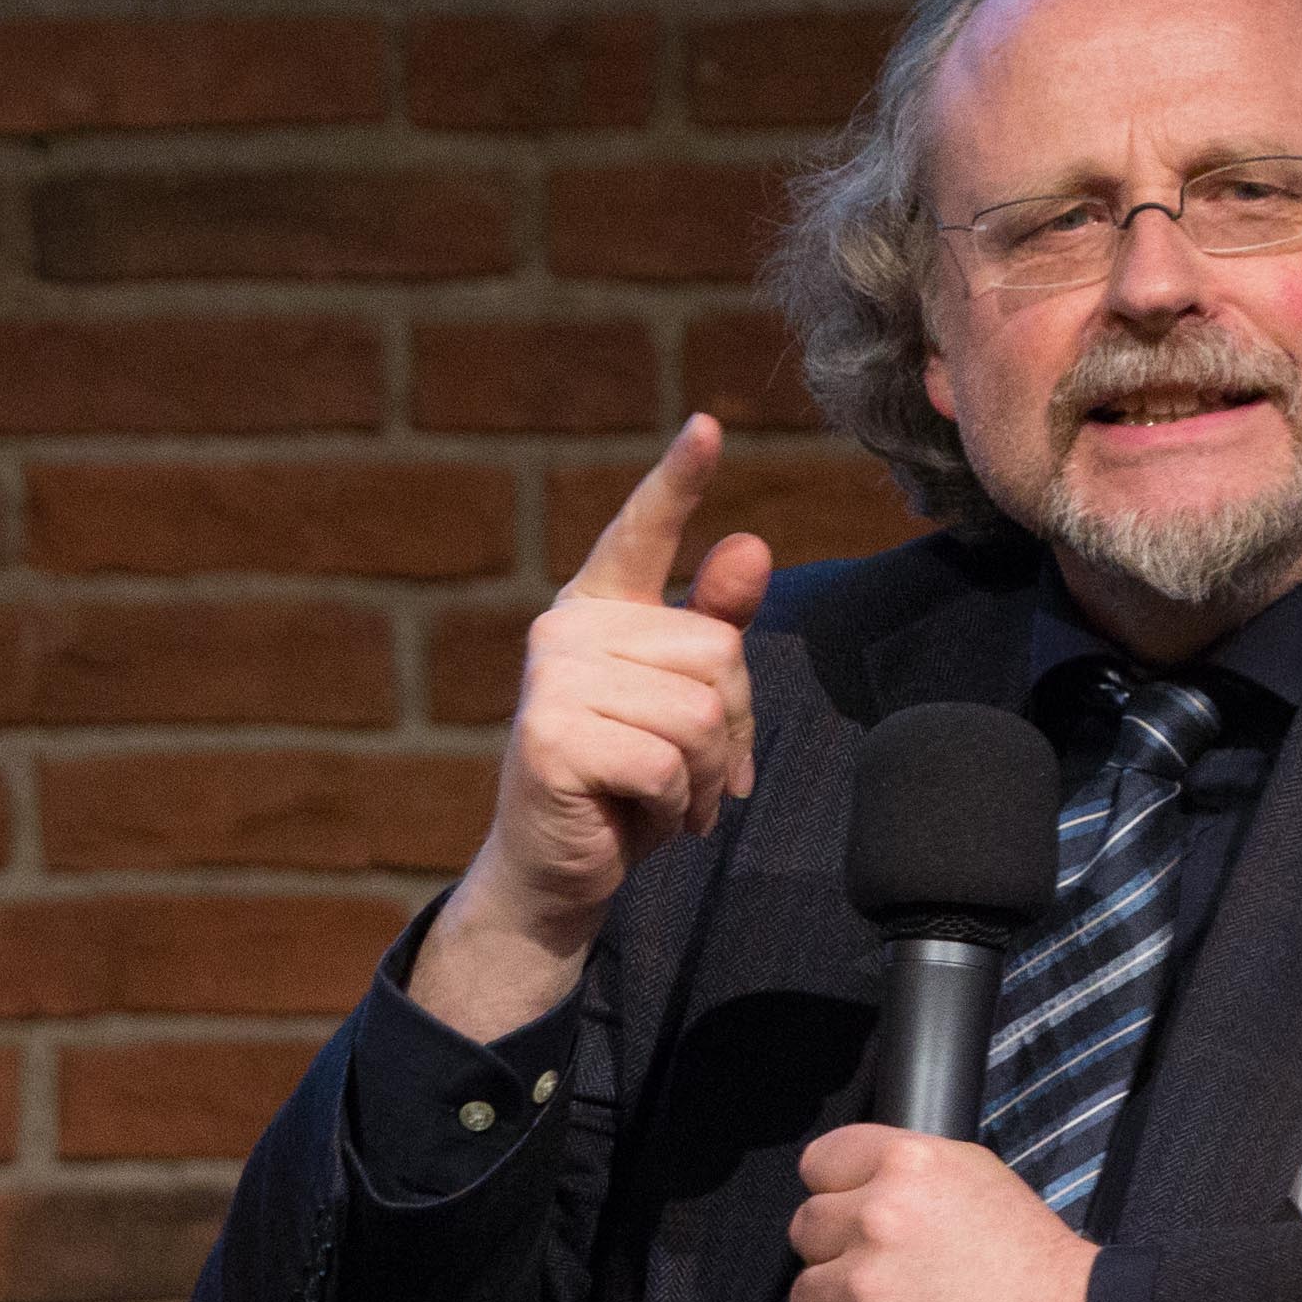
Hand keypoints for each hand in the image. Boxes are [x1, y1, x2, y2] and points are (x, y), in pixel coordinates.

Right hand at [412, 413, 774, 1044]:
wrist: (557, 876)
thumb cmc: (623, 787)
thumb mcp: (682, 707)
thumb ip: (715, 630)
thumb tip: (751, 546)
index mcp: (597, 611)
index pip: (640, 533)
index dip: (677, 479)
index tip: (707, 425)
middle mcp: (565, 630)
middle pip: (714, 652)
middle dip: (729, 729)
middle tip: (697, 778)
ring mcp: (551, 681)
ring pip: (696, 711)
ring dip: (706, 776)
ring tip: (675, 802)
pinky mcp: (550, 737)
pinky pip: (667, 761)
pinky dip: (675, 805)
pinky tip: (644, 817)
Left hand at [785, 1128, 1097, 1301]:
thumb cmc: (1039, 1266)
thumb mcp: (980, 1181)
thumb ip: (909, 1179)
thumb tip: (855, 1194)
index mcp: (909, 1164)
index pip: (820, 1163)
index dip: (835, 1195)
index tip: (855, 1220)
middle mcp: (879, 1218)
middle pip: (806, 1231)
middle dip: (836, 1256)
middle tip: (884, 1280)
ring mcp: (867, 1289)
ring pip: (803, 1298)